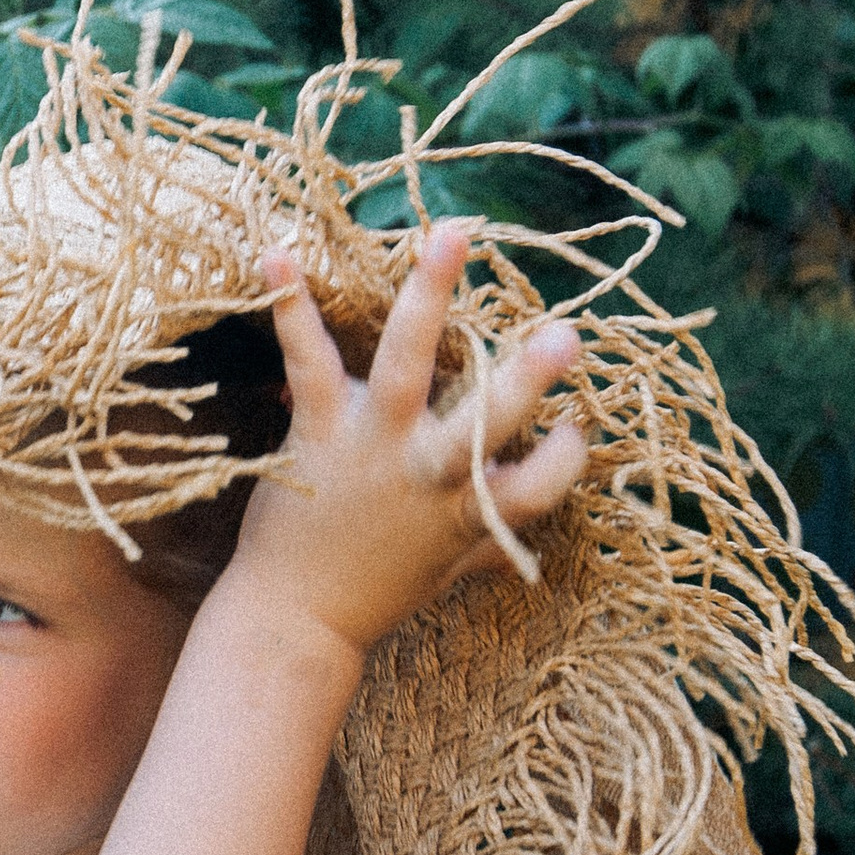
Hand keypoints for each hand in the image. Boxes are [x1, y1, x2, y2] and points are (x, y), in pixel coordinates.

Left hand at [229, 223, 584, 657]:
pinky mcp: (318, 430)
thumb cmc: (373, 594)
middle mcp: (427, 474)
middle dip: (529, 377)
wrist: (292, 619)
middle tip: (569, 335)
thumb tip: (520, 548)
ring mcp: (372, 446)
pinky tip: (279, 253)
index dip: (565, 457)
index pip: (543, 484)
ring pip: (409, 363)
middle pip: (490, 420)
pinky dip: (290, 305)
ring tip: (453, 235)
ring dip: (431, 295)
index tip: (574, 430)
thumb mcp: (444, 573)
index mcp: (468, 511)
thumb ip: (483, 545)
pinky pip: (308, 359)